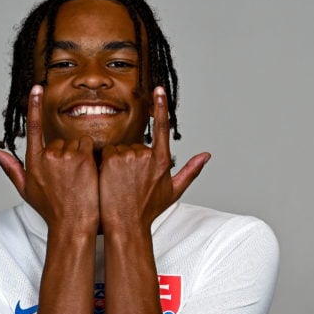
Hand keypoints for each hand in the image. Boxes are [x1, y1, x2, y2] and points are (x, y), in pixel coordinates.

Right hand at [0, 85, 99, 232]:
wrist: (72, 224)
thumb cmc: (52, 210)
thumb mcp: (27, 190)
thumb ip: (12, 168)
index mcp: (34, 162)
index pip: (33, 128)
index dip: (35, 106)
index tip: (37, 88)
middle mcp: (47, 155)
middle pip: (61, 141)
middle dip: (67, 155)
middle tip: (70, 179)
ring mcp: (64, 155)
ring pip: (76, 143)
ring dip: (81, 156)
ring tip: (80, 179)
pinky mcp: (82, 157)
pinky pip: (89, 144)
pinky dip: (91, 155)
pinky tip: (90, 172)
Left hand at [98, 87, 209, 232]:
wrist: (126, 224)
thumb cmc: (148, 210)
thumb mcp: (173, 191)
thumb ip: (190, 170)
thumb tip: (206, 155)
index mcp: (162, 161)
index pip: (163, 128)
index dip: (161, 107)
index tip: (158, 89)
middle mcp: (146, 155)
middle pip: (136, 146)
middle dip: (133, 159)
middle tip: (131, 182)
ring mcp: (128, 156)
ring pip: (121, 149)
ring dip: (119, 162)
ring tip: (120, 183)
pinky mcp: (111, 159)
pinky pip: (108, 152)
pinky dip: (107, 162)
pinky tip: (110, 179)